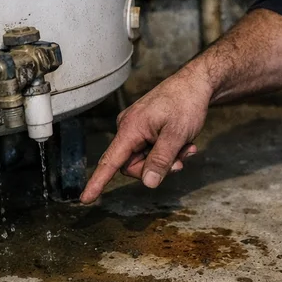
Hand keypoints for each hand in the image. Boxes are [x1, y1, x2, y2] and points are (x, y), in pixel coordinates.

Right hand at [79, 66, 212, 202]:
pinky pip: (150, 149)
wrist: (196, 83)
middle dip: (156, 168)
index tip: (85, 199)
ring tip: (186, 147)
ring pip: (145, 159)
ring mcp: (136, 128)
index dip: (98, 182)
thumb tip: (148, 183)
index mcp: (130, 128)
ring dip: (166, 159)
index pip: (110, 161)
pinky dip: (167, 150)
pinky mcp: (145, 128)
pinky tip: (184, 143)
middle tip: (180, 161)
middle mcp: (128, 128)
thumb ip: (161, 160)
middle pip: (132, 165)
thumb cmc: (186, 103)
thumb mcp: (177, 135)